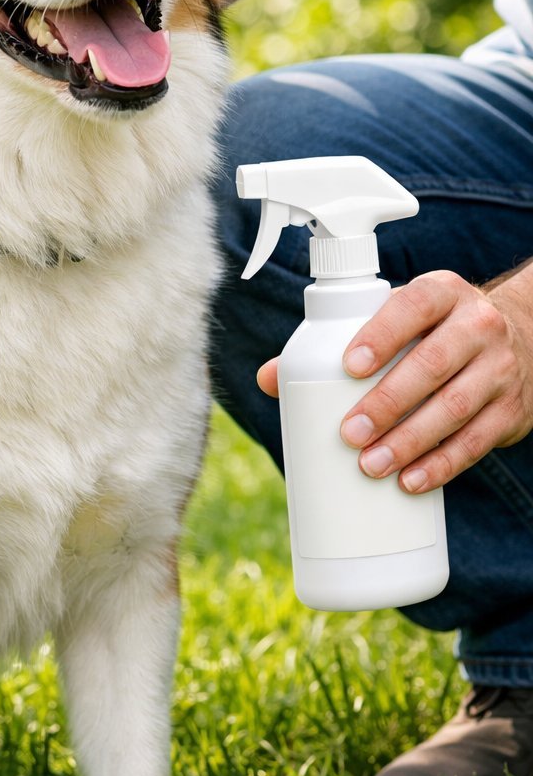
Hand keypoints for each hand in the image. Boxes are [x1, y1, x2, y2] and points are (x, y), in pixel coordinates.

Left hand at [257, 268, 532, 492]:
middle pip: (433, 364)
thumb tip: (267, 379)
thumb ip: (337, 340)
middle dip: (389, 402)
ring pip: (456, 407)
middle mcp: (477, 325)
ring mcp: (500, 368)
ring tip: (372, 465)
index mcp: (441, 293)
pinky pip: (478, 441)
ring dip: (411, 441)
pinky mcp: (511, 410)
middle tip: (350, 434)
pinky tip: (411, 481)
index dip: (381, 334)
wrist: (520, 339)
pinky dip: (443, 465)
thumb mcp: (398, 319)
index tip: (349, 367)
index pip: (413, 305)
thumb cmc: (433, 332)